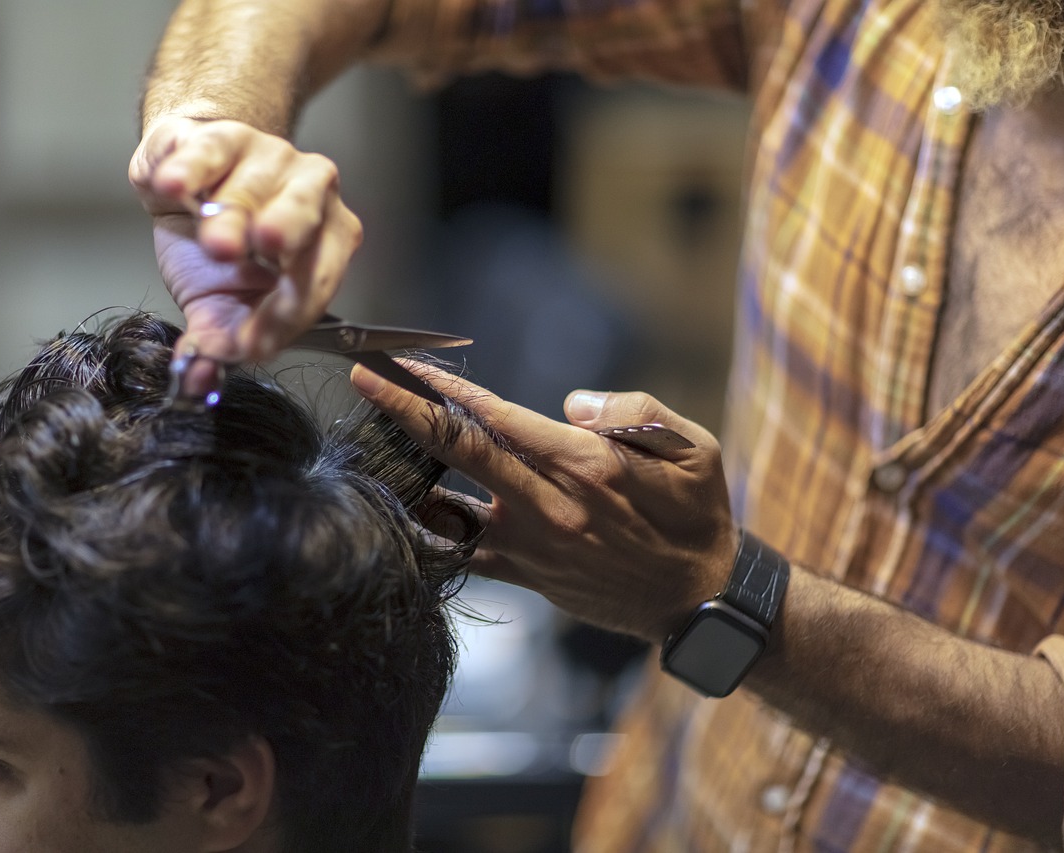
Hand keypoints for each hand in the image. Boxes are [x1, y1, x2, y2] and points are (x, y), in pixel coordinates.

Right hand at [129, 116, 362, 365]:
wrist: (186, 182)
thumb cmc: (218, 250)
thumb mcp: (220, 306)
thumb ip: (217, 343)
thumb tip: (199, 382)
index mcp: (326, 239)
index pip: (316, 280)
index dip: (285, 315)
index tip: (254, 344)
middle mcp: (308, 190)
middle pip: (303, 212)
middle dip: (283, 234)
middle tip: (263, 254)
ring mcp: (266, 155)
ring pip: (253, 183)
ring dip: (231, 214)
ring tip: (214, 242)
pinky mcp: (218, 136)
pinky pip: (207, 150)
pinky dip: (189, 169)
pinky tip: (174, 187)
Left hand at [351, 363, 739, 644]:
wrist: (700, 600)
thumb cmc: (697, 513)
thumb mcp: (694, 449)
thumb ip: (634, 413)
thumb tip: (571, 404)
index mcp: (587, 466)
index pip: (498, 418)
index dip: (444, 389)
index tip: (403, 365)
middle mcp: (550, 505)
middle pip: (460, 451)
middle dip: (405, 411)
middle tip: (363, 379)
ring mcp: (533, 545)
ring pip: (450, 505)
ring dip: (408, 469)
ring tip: (371, 438)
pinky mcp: (528, 575)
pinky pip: (464, 554)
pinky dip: (431, 529)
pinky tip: (403, 504)